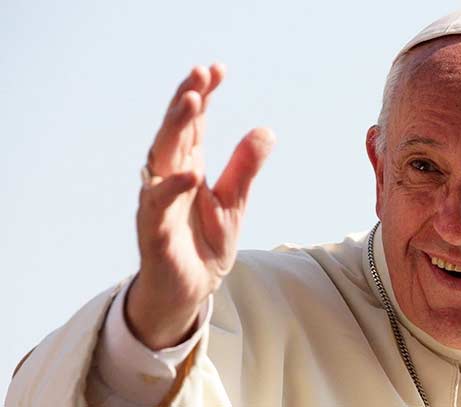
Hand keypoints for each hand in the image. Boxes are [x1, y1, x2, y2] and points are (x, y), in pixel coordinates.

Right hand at [127, 64, 274, 349]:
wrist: (189, 291)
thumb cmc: (204, 243)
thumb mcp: (234, 202)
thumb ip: (245, 168)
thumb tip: (266, 130)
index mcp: (188, 167)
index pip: (193, 124)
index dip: (201, 95)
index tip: (216, 69)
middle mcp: (170, 178)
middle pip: (174, 132)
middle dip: (185, 101)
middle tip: (199, 73)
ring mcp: (159, 202)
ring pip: (161, 159)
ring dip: (174, 130)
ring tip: (191, 102)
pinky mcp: (154, 232)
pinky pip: (158, 207)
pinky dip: (171, 189)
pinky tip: (189, 174)